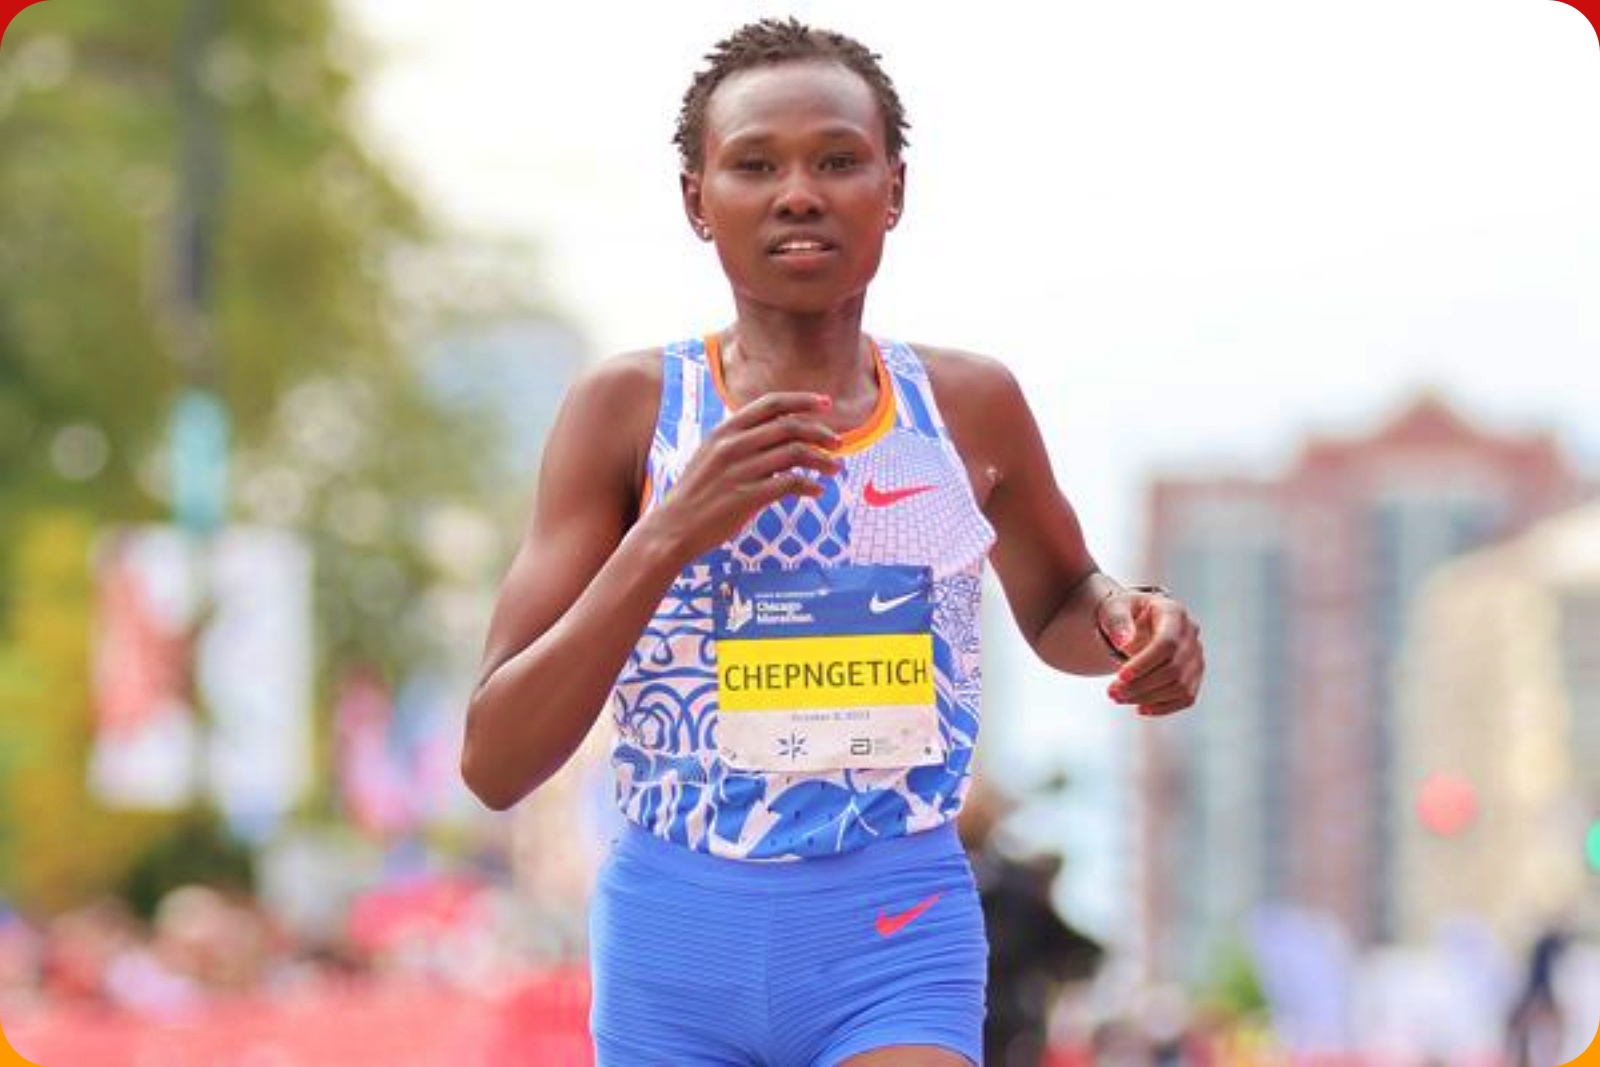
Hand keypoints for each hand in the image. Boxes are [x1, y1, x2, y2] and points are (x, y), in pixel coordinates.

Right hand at [647, 391, 842, 560]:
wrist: (673, 526)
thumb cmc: (697, 492)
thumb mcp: (712, 455)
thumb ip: (741, 440)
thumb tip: (781, 434)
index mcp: (725, 430)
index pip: (771, 403)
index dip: (802, 400)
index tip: (827, 404)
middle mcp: (733, 445)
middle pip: (790, 426)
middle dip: (821, 432)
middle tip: (838, 443)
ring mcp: (740, 470)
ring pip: (795, 454)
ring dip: (822, 460)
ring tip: (835, 469)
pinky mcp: (746, 497)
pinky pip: (790, 484)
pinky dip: (809, 486)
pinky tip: (817, 492)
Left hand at [1097, 589, 1203, 716]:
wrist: (1135, 620)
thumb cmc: (1124, 612)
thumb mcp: (1114, 608)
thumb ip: (1117, 621)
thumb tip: (1124, 641)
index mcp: (1173, 612)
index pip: (1167, 643)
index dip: (1145, 663)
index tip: (1121, 676)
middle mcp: (1190, 633)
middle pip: (1174, 668)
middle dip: (1141, 685)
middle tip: (1112, 692)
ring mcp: (1196, 655)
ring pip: (1180, 686)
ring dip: (1148, 698)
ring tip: (1119, 698)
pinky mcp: (1194, 674)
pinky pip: (1186, 697)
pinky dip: (1164, 707)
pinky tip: (1140, 708)